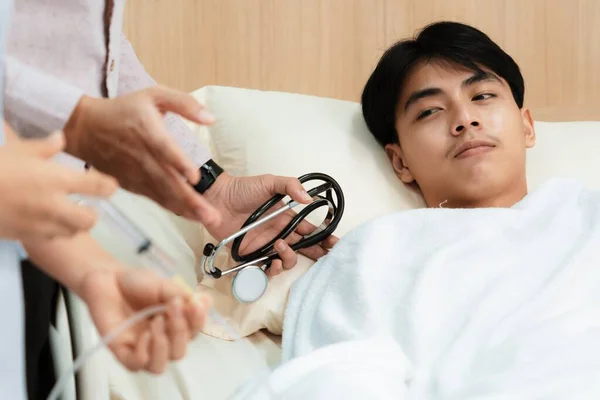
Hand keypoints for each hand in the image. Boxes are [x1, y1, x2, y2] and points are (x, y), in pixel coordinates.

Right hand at [0, 131, 117, 240]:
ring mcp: (40, 223)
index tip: (110, 186)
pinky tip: (44, 222)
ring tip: (66, 215)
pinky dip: (53, 232)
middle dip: (92, 214)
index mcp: (57, 180)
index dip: (108, 187)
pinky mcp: (25, 235)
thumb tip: (61, 138)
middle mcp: (55, 205)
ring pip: (71, 232)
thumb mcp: (19, 148)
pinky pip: (49, 239)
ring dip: (73, 225)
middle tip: (85, 207)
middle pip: (89, 220)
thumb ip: (45, 146)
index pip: (97, 186)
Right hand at [63, 86, 220, 225]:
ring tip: (206, 220)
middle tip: (211, 215)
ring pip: (163, 194)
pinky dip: (171, 208)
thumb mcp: (153, 95)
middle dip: (191, 200)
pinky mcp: (131, 184)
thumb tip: (211, 118)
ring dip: (185, 208)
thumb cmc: (123, 110)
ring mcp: (136, 173)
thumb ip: (184, 103)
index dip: (179, 163)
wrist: (84, 129)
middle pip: (167, 181)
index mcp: (148, 132)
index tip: (194, 178)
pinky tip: (189, 216)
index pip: (164, 149)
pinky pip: (154, 198)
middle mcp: (142, 156)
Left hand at [80, 268, 208, 373]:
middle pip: (178, 352)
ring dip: (162, 347)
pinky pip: (136, 365)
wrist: (108, 278)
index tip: (196, 304)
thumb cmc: (138, 283)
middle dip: (179, 331)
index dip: (198, 321)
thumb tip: (201, 302)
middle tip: (172, 308)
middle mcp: (161, 340)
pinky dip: (143, 354)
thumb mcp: (164, 285)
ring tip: (156, 323)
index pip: (194, 332)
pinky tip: (143, 335)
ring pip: (158, 367)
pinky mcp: (121, 350)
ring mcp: (141, 347)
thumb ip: (181, 295)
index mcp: (175, 324)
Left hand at [202, 173, 338, 275]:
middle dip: (317, 253)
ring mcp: (266, 245)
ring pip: (288, 260)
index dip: (324, 237)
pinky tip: (273, 262)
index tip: (335, 243)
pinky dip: (273, 269)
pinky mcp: (251, 254)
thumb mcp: (269, 182)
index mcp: (286, 218)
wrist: (217, 198)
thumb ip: (290, 186)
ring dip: (290, 257)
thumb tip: (309, 199)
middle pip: (304, 248)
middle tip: (325, 255)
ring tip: (280, 245)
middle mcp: (279, 233)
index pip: (310, 230)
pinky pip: (266, 268)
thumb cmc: (242, 189)